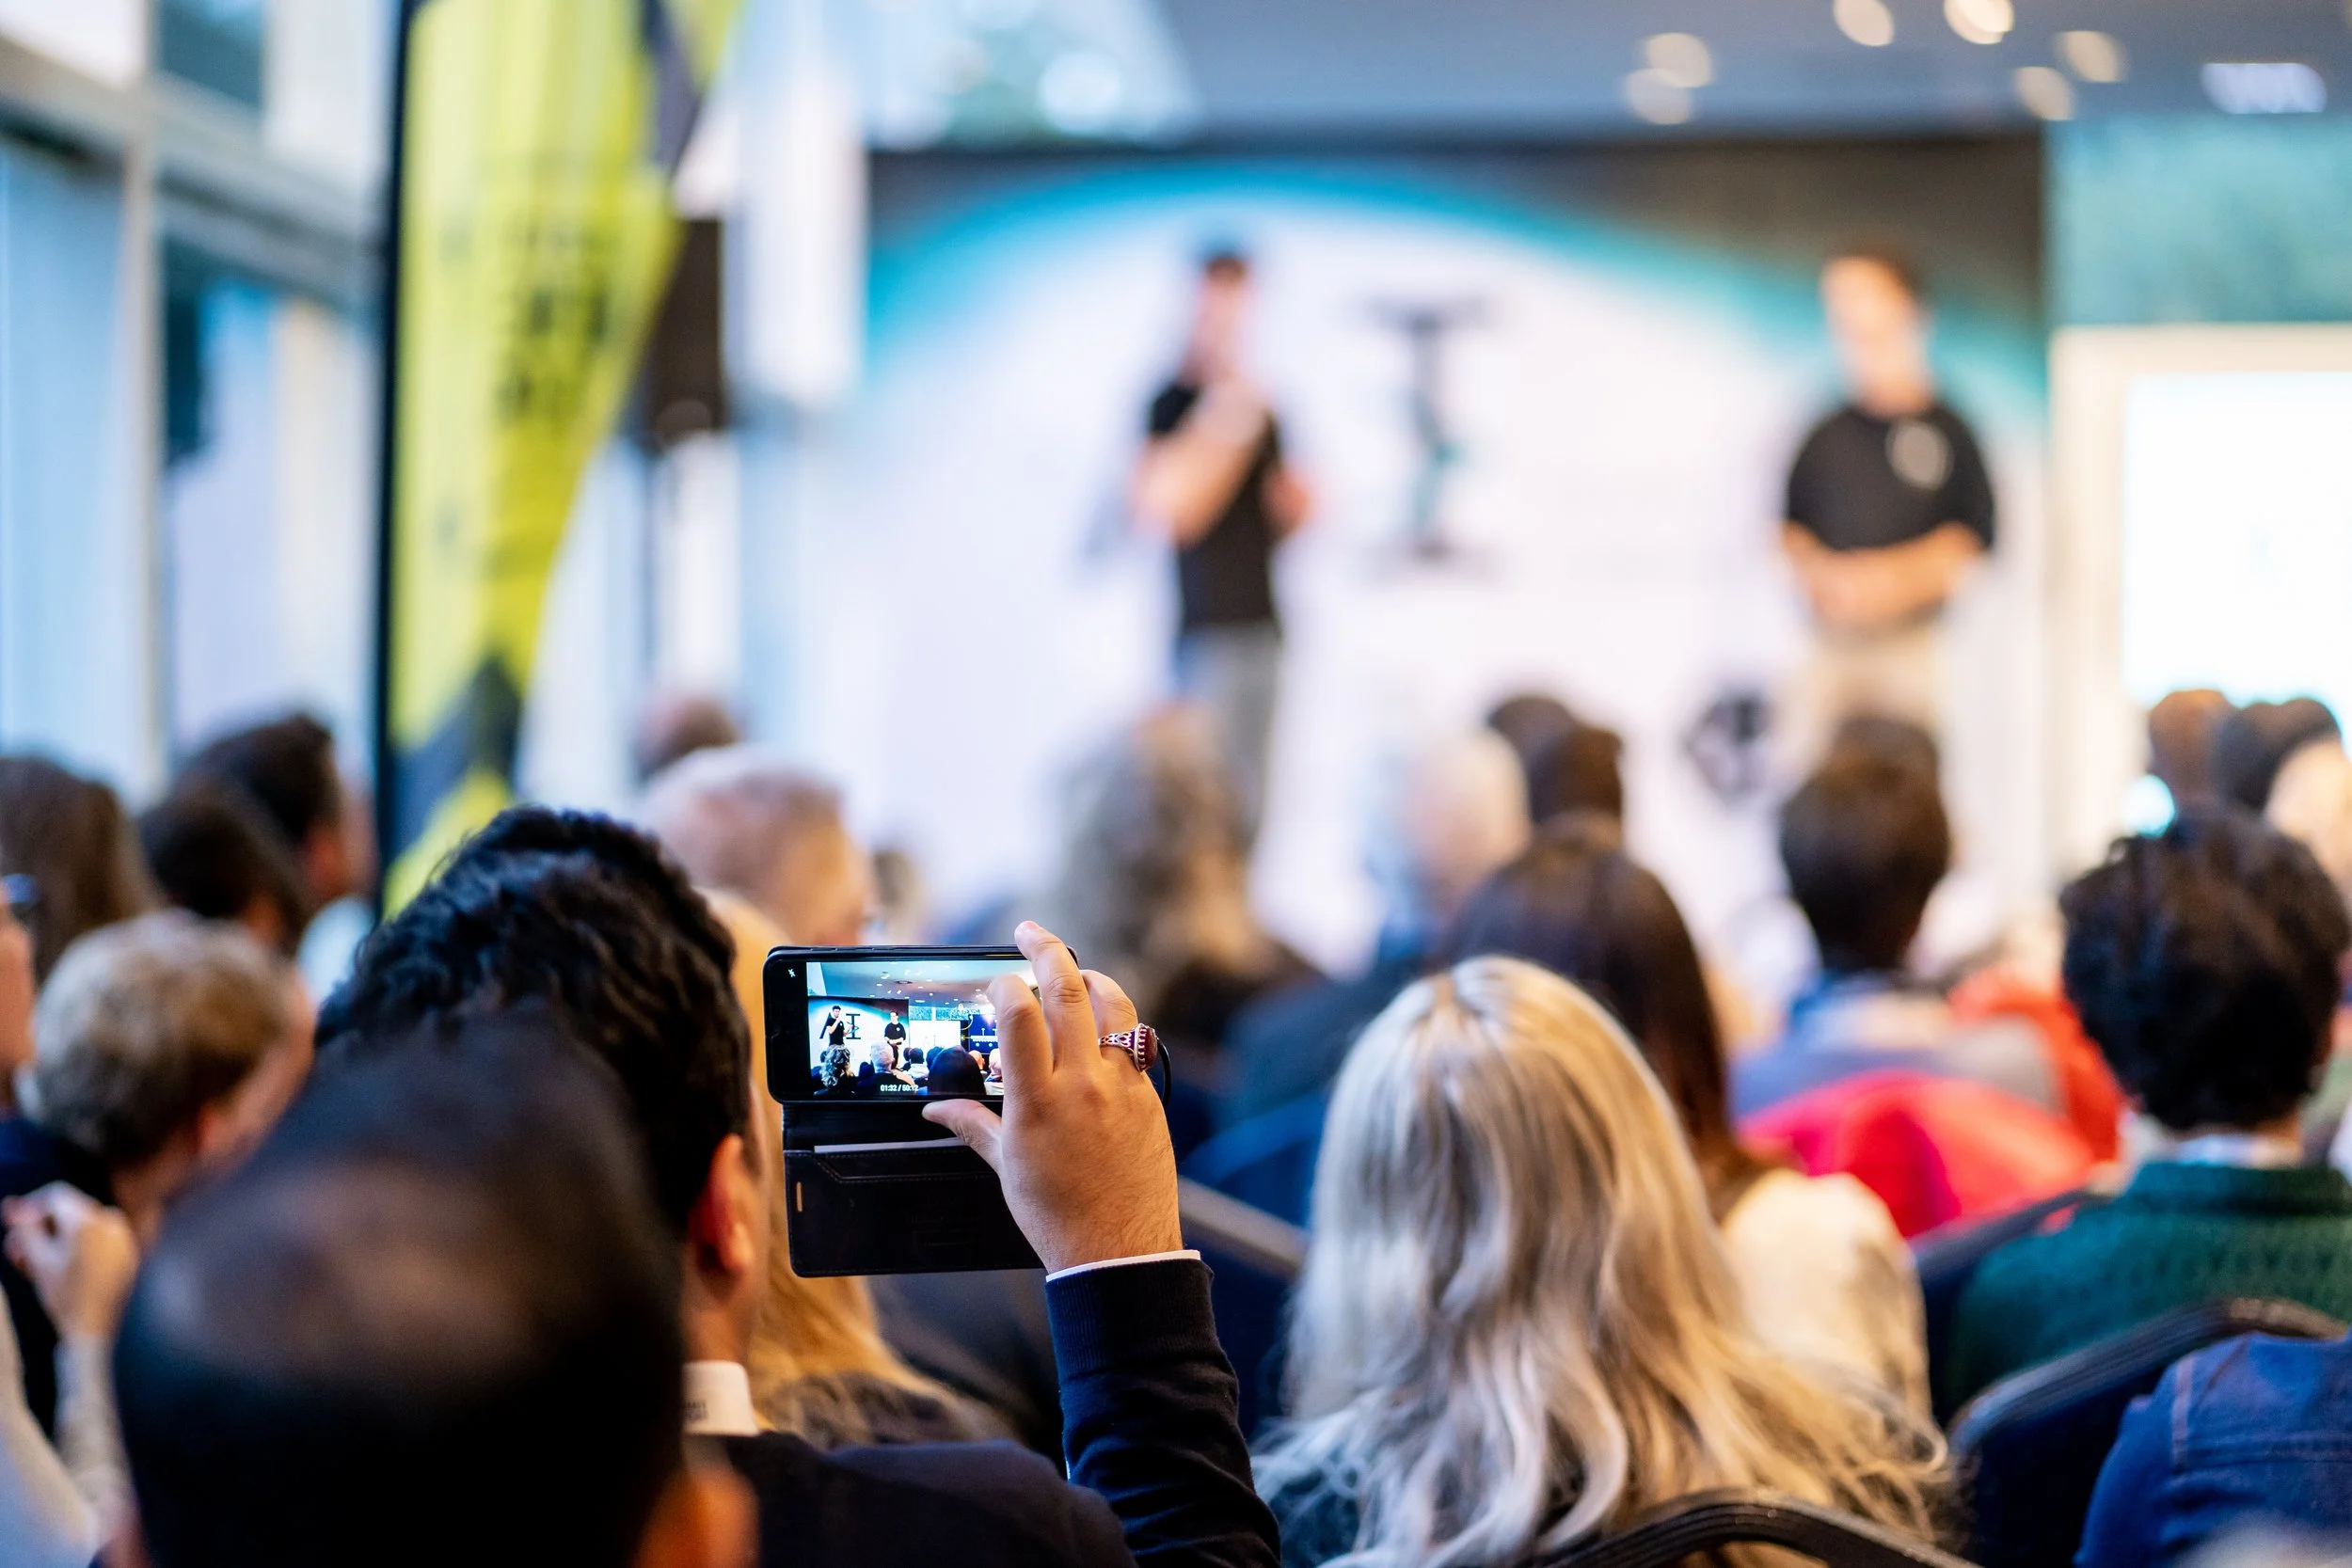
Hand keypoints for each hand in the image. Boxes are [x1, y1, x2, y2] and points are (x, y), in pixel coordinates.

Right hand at [4, 1183, 138, 1342]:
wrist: (96, 1329)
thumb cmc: (65, 1296)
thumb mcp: (38, 1261)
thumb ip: (25, 1229)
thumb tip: (12, 1205)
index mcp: (89, 1220)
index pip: (56, 1196)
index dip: (31, 1208)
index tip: (14, 1227)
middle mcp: (111, 1221)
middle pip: (68, 1212)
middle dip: (40, 1229)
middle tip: (16, 1253)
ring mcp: (123, 1236)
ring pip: (81, 1227)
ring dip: (56, 1240)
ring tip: (33, 1266)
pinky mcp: (128, 1251)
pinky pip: (99, 1238)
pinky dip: (77, 1247)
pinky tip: (59, 1269)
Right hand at [924, 922, 1184, 1272]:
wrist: (1118, 1250)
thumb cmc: (1055, 1215)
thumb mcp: (1005, 1166)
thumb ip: (973, 1124)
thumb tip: (937, 1109)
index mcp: (1038, 1100)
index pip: (1019, 1014)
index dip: (1003, 985)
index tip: (996, 982)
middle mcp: (1083, 1084)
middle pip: (1069, 992)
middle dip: (1047, 950)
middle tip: (1030, 932)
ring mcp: (1122, 1088)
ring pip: (1114, 1006)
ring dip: (1091, 978)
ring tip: (1074, 970)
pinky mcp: (1149, 1097)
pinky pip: (1135, 1043)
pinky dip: (1116, 1023)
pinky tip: (1103, 1025)